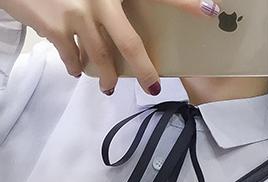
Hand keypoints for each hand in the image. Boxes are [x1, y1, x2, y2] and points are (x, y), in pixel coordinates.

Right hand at [0, 0, 212, 95]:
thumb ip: (114, 2)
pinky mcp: (56, 29)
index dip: (185, 1)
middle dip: (143, 69)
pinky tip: (77, 70)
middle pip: (128, 43)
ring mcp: (77, 14)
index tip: (212, 10)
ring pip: (100, 58)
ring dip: (106, 77)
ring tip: (108, 88)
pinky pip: (72, 58)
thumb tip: (123, 20)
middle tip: (153, 87)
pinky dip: (75, 67)